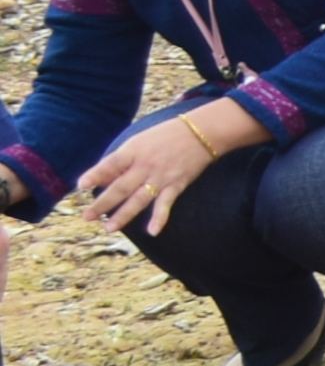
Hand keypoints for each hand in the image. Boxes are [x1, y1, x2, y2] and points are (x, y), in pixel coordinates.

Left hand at [76, 107, 247, 239]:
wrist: (201, 133)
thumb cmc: (165, 135)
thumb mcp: (139, 141)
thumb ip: (122, 159)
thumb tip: (102, 178)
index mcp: (133, 150)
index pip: (111, 164)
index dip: (96, 175)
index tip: (82, 186)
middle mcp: (145, 165)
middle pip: (121, 187)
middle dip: (103, 203)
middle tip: (87, 217)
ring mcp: (161, 176)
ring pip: (139, 199)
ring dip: (123, 215)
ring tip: (108, 228)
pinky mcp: (176, 185)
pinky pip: (166, 204)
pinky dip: (160, 218)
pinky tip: (152, 232)